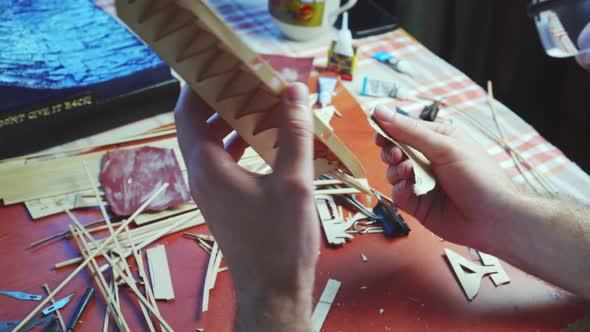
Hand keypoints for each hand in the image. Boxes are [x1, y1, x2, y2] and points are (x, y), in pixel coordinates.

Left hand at [175, 83, 317, 330]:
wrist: (272, 290)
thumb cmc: (280, 241)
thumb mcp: (294, 182)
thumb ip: (294, 134)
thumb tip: (294, 92)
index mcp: (208, 167)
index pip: (187, 112)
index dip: (198, 85)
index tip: (220, 64)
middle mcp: (202, 176)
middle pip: (198, 124)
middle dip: (221, 98)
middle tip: (249, 80)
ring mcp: (211, 191)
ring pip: (211, 143)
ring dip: (232, 121)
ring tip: (262, 104)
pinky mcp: (224, 202)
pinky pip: (223, 161)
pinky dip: (239, 143)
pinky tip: (268, 140)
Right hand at [373, 105, 518, 250]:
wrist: (494, 219)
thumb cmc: (478, 177)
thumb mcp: (444, 146)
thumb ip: (409, 131)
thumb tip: (379, 110)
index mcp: (438, 139)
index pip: (404, 129)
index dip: (388, 130)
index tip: (378, 132)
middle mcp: (429, 159)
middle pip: (394, 150)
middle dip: (391, 152)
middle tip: (397, 155)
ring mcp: (422, 182)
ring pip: (392, 172)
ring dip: (396, 171)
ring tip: (409, 174)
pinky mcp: (418, 204)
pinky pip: (397, 194)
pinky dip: (400, 190)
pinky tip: (410, 190)